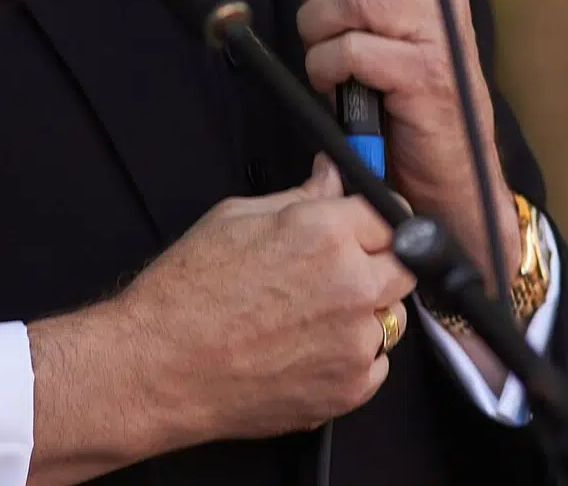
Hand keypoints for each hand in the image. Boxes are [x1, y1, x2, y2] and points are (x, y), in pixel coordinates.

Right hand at [28, 154, 413, 482]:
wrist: (161, 364)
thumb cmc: (188, 289)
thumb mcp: (238, 216)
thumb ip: (301, 197)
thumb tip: (331, 176)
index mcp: (325, 234)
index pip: (390, 214)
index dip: (376, 215)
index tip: (368, 221)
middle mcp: (350, 287)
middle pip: (405, 266)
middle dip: (381, 260)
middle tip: (342, 265)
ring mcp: (354, 344)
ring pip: (390, 316)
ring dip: (365, 309)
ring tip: (311, 311)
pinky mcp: (349, 390)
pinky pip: (374, 363)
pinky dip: (351, 354)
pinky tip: (307, 346)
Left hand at [294, 0, 519, 289]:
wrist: (447, 167)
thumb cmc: (402, 86)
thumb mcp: (375, 14)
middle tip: (315, 11)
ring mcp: (438, 31)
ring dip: (317, 26)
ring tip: (323, 51)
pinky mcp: (425, 76)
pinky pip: (353, 50)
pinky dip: (326, 66)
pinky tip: (332, 81)